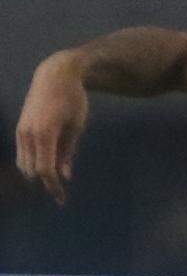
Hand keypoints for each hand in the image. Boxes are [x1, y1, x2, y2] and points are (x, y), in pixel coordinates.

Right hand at [15, 55, 89, 203]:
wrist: (55, 76)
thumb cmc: (73, 100)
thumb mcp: (76, 127)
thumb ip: (68, 153)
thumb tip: (65, 176)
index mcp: (45, 134)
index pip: (45, 169)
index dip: (52, 186)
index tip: (61, 199)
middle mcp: (28, 134)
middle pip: (32, 170)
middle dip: (45, 182)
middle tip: (59, 193)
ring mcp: (21, 131)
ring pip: (23, 164)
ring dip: (36, 175)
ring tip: (52, 180)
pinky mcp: (19, 128)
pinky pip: (21, 154)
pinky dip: (31, 164)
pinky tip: (45, 167)